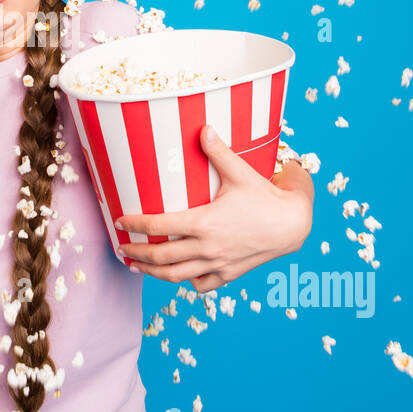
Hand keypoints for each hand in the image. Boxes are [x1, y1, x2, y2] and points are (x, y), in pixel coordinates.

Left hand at [113, 124, 313, 293]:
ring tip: (135, 267)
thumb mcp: (240, 172)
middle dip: (136, 253)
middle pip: (161, 257)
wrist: (293, 225)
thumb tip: (203, 127)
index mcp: (203, 223)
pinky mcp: (229, 274)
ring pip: (176, 276)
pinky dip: (186, 281)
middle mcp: (207, 248)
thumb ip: (218, 151)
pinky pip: (201, 284)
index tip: (119, 222)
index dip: (134, 225)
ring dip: (152, 273)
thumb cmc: (266, 197)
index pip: (158, 226)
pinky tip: (178, 275)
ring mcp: (217, 264)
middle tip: (121, 248)